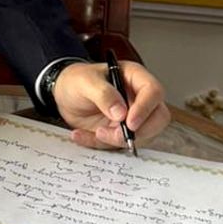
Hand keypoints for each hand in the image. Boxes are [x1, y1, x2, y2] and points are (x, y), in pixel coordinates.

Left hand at [53, 61, 170, 149]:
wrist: (64, 95)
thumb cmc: (76, 80)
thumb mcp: (85, 82)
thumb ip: (103, 94)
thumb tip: (121, 113)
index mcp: (135, 78)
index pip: (154, 92)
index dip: (145, 109)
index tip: (129, 122)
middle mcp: (139, 99)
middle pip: (158, 118)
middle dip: (139, 131)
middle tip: (115, 134)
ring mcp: (133, 117)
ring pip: (143, 137)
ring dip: (118, 141)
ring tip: (95, 132)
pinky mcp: (122, 133)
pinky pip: (120, 145)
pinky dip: (102, 145)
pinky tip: (83, 135)